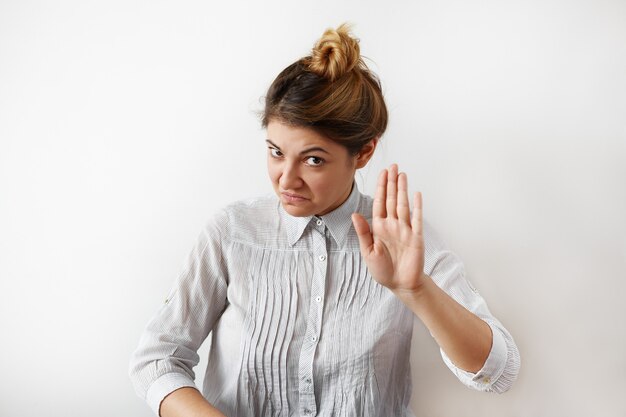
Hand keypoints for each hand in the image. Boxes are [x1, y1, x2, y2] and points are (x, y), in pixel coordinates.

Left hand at [351, 163, 426, 293]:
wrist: (400, 284)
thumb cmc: (382, 270)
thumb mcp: (368, 251)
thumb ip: (363, 232)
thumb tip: (355, 214)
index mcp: (379, 227)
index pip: (380, 202)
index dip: (381, 187)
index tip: (382, 173)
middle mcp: (392, 225)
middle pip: (392, 199)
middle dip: (392, 183)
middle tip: (394, 166)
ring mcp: (405, 229)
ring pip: (403, 205)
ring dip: (403, 190)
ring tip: (403, 175)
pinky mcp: (416, 237)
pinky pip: (417, 219)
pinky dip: (417, 206)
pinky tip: (417, 194)